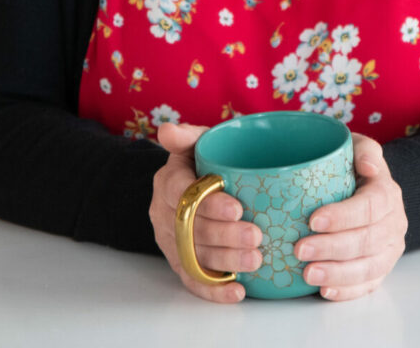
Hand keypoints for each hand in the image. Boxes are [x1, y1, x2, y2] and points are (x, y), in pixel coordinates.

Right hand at [149, 122, 262, 302]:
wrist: (190, 186)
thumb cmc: (201, 161)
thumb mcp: (195, 143)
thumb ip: (187, 136)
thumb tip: (167, 129)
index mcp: (167, 182)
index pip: (181, 194)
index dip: (208, 204)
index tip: (238, 208)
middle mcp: (163, 214)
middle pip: (190, 230)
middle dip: (225, 236)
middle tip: (256, 236)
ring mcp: (170, 242)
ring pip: (194, 257)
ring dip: (226, 261)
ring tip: (256, 259)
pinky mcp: (180, 263)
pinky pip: (193, 281)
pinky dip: (215, 290)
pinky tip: (238, 291)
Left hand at [293, 132, 407, 300]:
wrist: (371, 187)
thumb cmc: (355, 166)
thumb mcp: (359, 147)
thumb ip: (364, 149)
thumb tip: (368, 165)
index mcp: (387, 193)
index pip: (370, 207)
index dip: (343, 216)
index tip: (313, 220)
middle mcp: (394, 223)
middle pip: (367, 240)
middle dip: (332, 248)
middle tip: (300, 249)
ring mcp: (390, 249)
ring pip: (369, 267)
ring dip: (338, 274)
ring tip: (308, 274)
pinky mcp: (382, 268)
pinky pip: (369, 284)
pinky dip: (347, 291)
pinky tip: (325, 291)